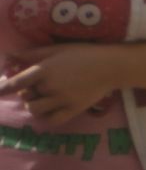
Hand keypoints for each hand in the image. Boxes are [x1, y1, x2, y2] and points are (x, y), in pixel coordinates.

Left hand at [0, 43, 123, 123]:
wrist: (111, 66)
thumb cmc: (83, 53)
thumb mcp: (56, 49)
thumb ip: (32, 54)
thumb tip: (10, 56)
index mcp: (44, 71)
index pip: (16, 82)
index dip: (3, 88)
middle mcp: (50, 87)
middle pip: (25, 96)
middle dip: (25, 93)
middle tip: (34, 88)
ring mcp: (62, 100)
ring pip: (36, 109)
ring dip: (34, 105)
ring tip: (41, 99)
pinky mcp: (73, 109)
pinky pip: (52, 120)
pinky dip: (46, 118)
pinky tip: (49, 111)